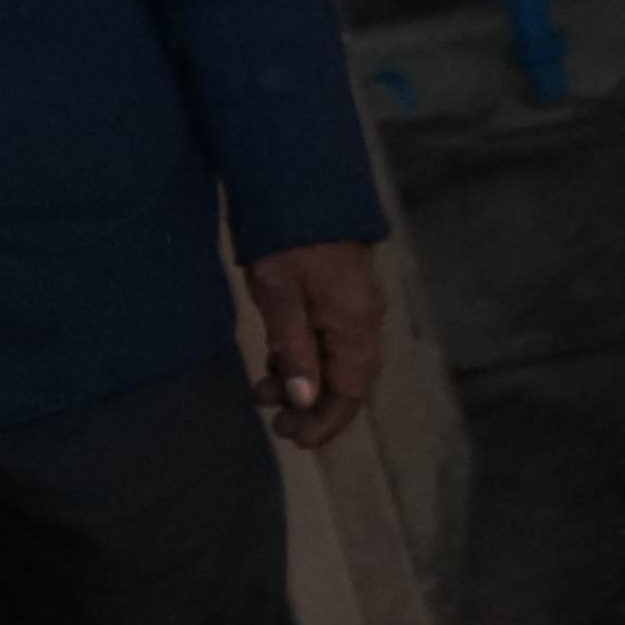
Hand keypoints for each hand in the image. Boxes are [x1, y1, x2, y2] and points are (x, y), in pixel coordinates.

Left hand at [246, 242, 385, 449]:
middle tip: (275, 423)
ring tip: (261, 391)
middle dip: (312, 407)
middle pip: (346, 380)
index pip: (349, 390)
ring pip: (335, 360)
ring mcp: (355, 305)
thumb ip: (294, 351)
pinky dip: (304, 357)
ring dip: (303, 382)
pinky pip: (329, 340)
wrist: (301, 184)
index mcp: (353, 323)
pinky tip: (277, 362)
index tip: (297, 440)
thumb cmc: (287, 239)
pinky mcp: (341, 294)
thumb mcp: (280, 297)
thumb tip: (305, 400)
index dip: (326, 421)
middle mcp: (363, 319)